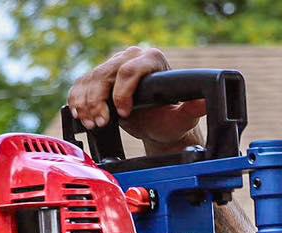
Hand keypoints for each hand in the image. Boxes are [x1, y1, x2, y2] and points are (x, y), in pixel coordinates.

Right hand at [66, 46, 204, 150]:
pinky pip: (81, 85)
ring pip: (91, 79)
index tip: (124, 113)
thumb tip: (203, 103)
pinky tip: (81, 116)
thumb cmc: (170, 120)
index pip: (130, 70)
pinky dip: (78, 101)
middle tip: (102, 122)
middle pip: (105, 73)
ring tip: (92, 123)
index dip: (122, 93)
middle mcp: (132, 57)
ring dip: (86, 103)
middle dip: (99, 100)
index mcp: (153, 60)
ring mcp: (114, 66)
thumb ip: (191, 110)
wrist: (157, 127)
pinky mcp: (100, 78)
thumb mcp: (182, 118)